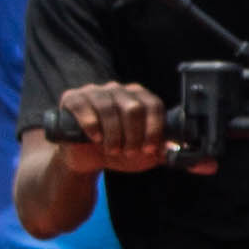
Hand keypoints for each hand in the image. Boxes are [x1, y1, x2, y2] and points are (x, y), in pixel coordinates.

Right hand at [52, 76, 171, 174]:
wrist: (87, 158)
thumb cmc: (118, 152)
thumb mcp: (142, 155)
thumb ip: (160, 152)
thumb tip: (174, 150)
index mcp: (139, 98)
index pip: (153, 105)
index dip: (154, 129)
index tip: (149, 149)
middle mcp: (118, 90)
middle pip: (133, 107)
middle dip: (133, 136)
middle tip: (128, 152)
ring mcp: (95, 91)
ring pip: (108, 108)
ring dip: (113, 136)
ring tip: (112, 150)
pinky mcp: (73, 98)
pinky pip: (83, 106)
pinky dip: (91, 125)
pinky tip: (95, 138)